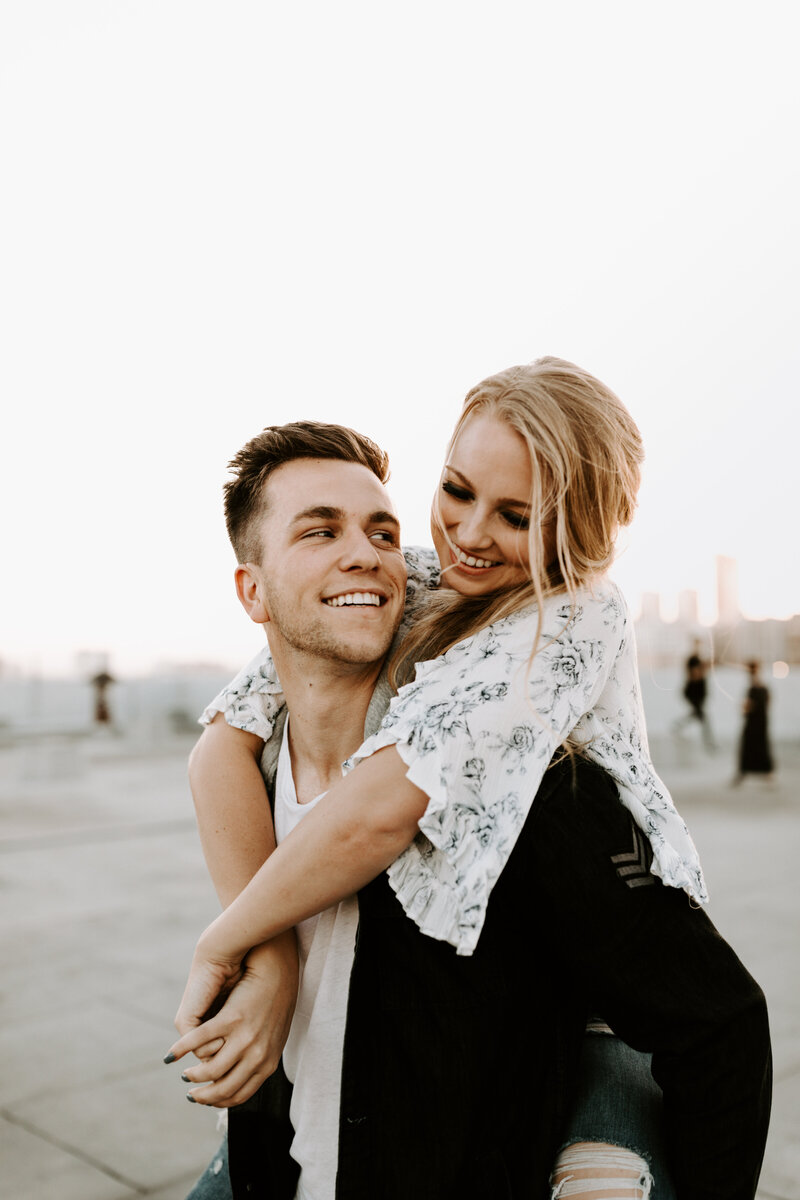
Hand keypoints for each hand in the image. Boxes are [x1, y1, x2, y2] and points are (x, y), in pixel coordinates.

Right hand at [166, 932, 298, 1106]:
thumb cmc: (276, 1000)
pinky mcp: (231, 1020)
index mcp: (268, 1063)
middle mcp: (256, 1055)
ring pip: (210, 1070)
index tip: (207, 1101)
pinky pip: (200, 1042)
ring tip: (185, 1073)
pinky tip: (172, 1054)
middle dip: (203, 1096)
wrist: (276, 969)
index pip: (239, 1095)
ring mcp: (244, 1039)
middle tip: (190, 1095)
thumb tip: (244, 1071)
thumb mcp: (275, 1035)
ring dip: (193, 1075)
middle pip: (223, 1089)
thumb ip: (261, 1055)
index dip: (220, 1102)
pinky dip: (182, 1050)